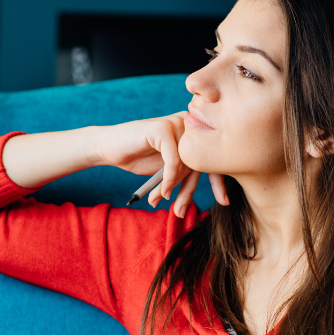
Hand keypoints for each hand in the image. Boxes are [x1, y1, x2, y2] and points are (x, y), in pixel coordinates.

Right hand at [91, 114, 229, 216]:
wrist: (109, 147)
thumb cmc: (139, 157)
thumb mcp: (169, 169)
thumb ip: (188, 172)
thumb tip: (218, 194)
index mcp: (193, 132)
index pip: (213, 158)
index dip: (219, 182)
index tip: (224, 202)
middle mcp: (189, 124)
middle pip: (200, 162)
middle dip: (189, 191)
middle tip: (180, 211)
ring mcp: (176, 123)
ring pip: (187, 163)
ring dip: (174, 187)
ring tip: (160, 198)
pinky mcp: (162, 127)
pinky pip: (174, 160)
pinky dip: (168, 179)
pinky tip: (161, 190)